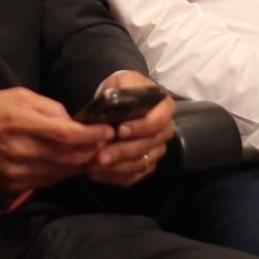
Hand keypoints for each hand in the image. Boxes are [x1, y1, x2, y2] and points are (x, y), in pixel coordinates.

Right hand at [0, 87, 113, 192]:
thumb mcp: (17, 96)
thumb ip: (49, 108)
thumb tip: (74, 122)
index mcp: (22, 123)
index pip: (69, 136)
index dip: (93, 135)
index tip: (108, 130)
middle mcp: (21, 151)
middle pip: (70, 157)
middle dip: (93, 150)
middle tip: (107, 142)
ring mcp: (17, 172)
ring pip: (62, 173)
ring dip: (81, 164)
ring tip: (92, 153)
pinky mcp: (13, 185)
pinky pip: (48, 182)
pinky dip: (63, 173)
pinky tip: (69, 164)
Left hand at [84, 71, 175, 186]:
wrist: (121, 102)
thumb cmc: (124, 89)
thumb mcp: (123, 81)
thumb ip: (123, 88)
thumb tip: (116, 101)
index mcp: (165, 108)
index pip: (157, 121)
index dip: (140, 127)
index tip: (120, 130)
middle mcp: (165, 131)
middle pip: (147, 146)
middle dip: (122, 152)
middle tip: (100, 156)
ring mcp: (156, 150)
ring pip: (140, 164)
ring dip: (116, 167)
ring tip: (93, 166)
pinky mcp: (146, 165)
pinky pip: (134, 176)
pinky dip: (114, 177)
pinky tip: (96, 174)